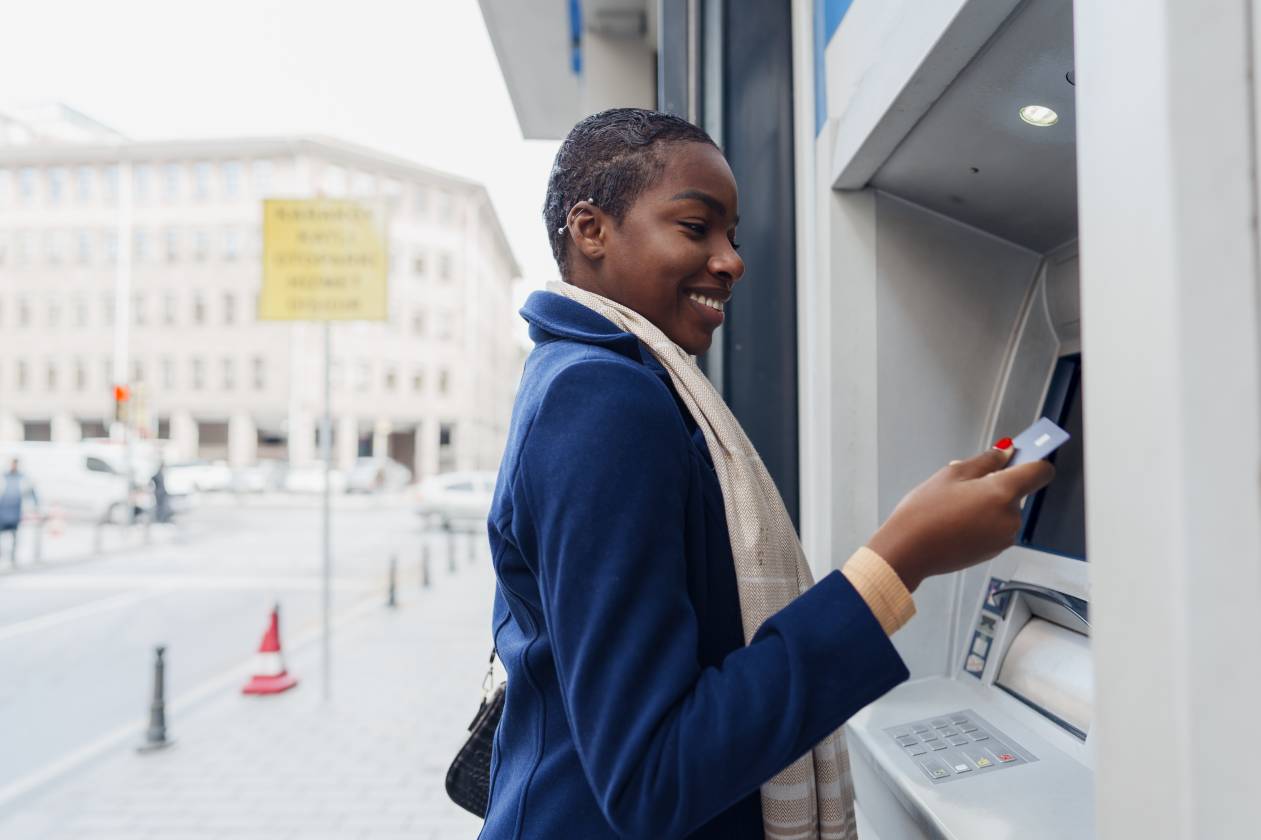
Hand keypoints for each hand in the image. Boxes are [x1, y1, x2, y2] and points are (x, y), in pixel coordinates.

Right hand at [867, 444, 1054, 591]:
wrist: (908, 551)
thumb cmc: (924, 514)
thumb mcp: (952, 474)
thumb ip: (986, 460)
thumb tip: (1005, 453)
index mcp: (1003, 492)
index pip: (1041, 471)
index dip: (1032, 460)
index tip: (1021, 455)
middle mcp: (1010, 517)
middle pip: (1018, 491)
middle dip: (996, 484)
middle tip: (965, 485)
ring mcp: (1004, 537)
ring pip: (1005, 509)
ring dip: (988, 503)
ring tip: (956, 506)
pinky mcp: (994, 550)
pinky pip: (996, 527)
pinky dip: (983, 520)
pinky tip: (957, 521)